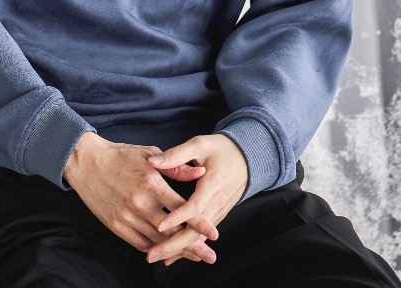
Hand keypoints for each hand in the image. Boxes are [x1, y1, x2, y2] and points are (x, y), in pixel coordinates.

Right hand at [63, 132, 218, 262]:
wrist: (86, 162)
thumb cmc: (121, 155)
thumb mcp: (149, 154)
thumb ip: (176, 166)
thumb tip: (201, 172)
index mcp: (151, 182)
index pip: (182, 207)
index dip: (200, 222)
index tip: (215, 233)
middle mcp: (140, 202)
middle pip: (172, 230)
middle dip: (193, 244)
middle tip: (210, 256)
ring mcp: (127, 216)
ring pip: (157, 241)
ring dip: (176, 251)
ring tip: (194, 257)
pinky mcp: (116, 225)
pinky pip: (140, 244)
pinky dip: (155, 249)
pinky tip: (167, 252)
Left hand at [146, 134, 248, 265]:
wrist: (249, 157)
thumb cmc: (221, 148)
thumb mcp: (200, 144)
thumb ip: (177, 154)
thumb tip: (153, 162)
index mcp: (213, 184)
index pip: (195, 206)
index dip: (177, 217)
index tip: (159, 225)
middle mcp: (217, 202)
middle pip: (196, 231)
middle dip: (173, 245)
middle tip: (151, 255)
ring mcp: (219, 211)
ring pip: (200, 237)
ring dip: (179, 250)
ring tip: (156, 257)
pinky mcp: (218, 215)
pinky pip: (203, 235)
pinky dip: (188, 245)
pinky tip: (173, 253)